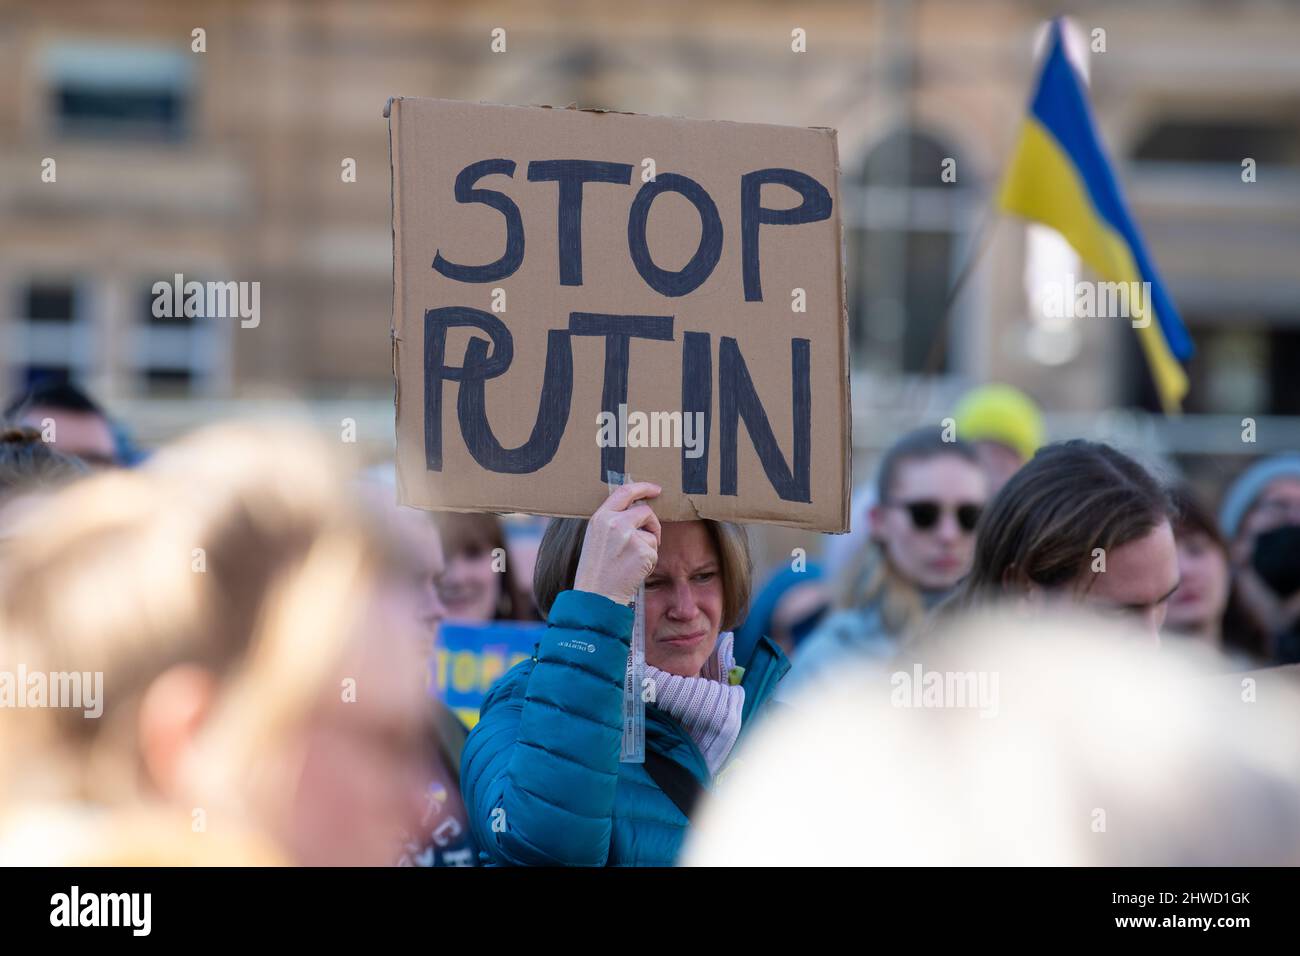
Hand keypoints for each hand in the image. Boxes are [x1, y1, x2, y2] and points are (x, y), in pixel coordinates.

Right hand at [573, 482, 661, 606]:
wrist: (596, 596)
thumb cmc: (596, 570)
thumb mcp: (596, 538)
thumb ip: (613, 521)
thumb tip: (638, 510)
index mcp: (600, 517)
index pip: (624, 491)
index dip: (643, 487)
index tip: (656, 490)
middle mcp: (615, 523)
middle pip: (645, 511)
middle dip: (652, 524)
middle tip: (652, 537)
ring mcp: (630, 536)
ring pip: (652, 534)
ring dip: (649, 547)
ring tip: (630, 562)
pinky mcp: (643, 551)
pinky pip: (654, 551)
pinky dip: (649, 562)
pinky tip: (634, 571)